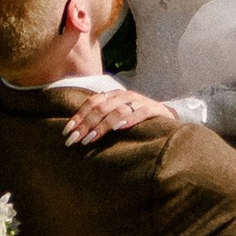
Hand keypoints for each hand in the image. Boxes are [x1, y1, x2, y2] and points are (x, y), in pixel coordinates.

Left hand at [54, 80, 175, 145]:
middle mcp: (125, 96)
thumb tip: (76, 133)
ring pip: (117, 110)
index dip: (79, 116)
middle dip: (86, 124)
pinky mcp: (154, 110)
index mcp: (114, 96)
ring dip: (102, 125)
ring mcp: (140, 101)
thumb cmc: (138, 123)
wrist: (168, 119)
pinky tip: (118, 129)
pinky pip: (140, 113)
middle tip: (75, 140)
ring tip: (91, 138)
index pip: (92, 102)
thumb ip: (102, 120)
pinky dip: (128, 120)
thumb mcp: (118, 118)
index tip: (67, 131)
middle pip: (101, 108)